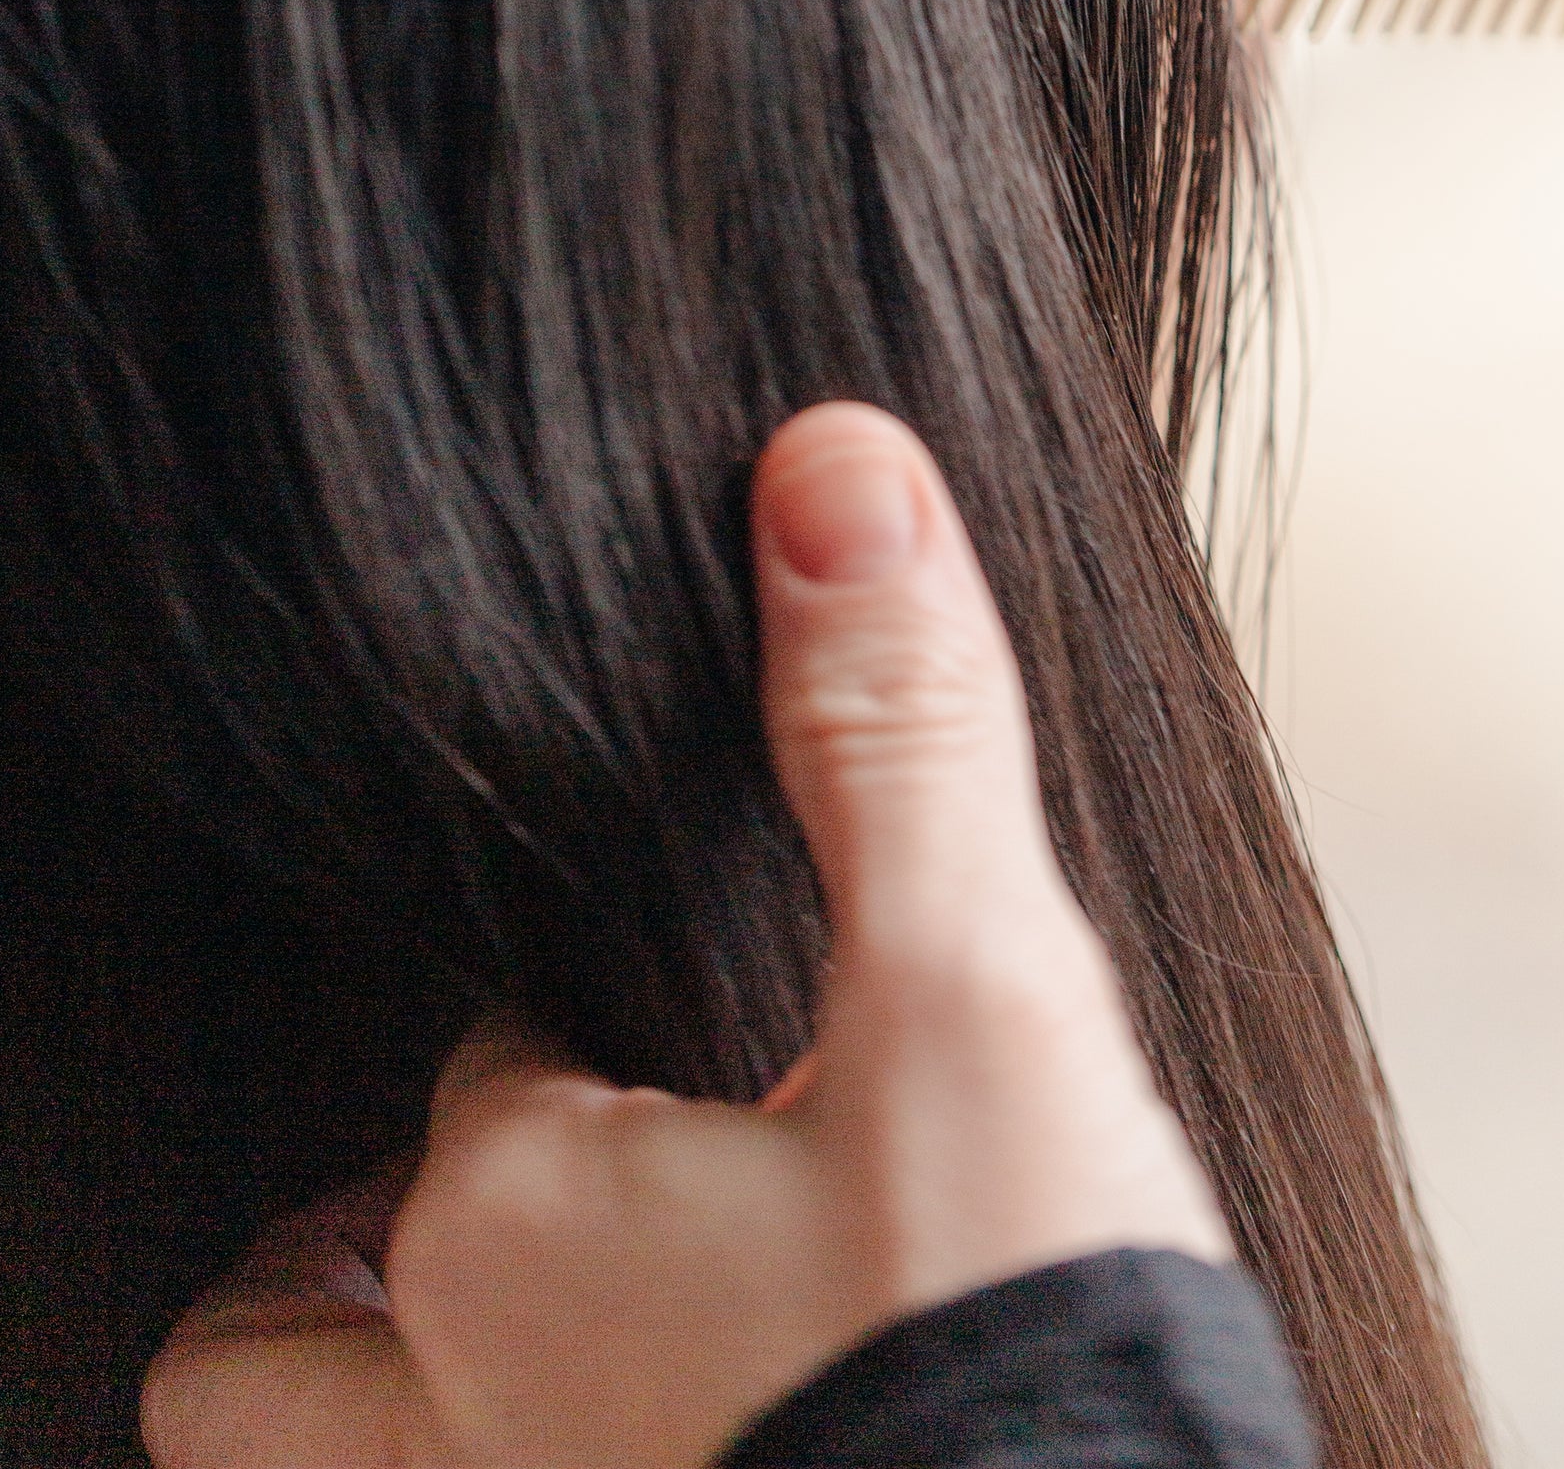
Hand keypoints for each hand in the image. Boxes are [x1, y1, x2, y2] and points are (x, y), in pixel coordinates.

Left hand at [142, 405, 1227, 1468]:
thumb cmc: (1008, 1355)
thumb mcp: (975, 999)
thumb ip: (895, 737)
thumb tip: (828, 467)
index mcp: (510, 1232)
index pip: (482, 1065)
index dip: (576, 1019)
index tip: (685, 1004)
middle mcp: (468, 1429)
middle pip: (283, 1341)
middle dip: (327, 1270)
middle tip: (461, 1204)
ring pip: (381, 1463)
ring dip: (441, 1389)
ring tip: (591, 1310)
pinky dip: (582, 1450)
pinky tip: (723, 1395)